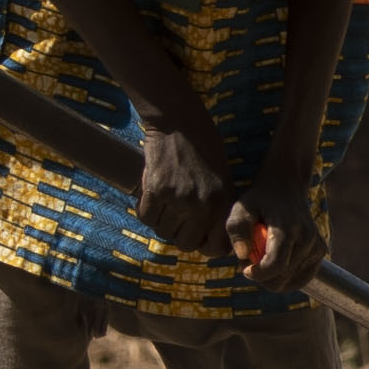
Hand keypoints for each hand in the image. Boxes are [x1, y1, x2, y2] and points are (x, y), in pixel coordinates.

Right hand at [132, 111, 238, 235]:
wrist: (179, 120)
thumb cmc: (203, 146)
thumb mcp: (222, 178)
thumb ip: (218, 208)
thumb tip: (209, 241)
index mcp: (223, 203)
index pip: (215, 248)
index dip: (203, 245)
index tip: (196, 236)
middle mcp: (204, 205)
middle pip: (185, 244)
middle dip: (178, 233)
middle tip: (175, 215)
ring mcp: (180, 198)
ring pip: (163, 231)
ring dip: (161, 220)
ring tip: (164, 200)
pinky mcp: (157, 190)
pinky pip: (146, 217)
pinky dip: (145, 209)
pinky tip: (151, 194)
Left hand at [232, 136, 331, 270]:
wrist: (285, 188)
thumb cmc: (258, 200)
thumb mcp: (241, 209)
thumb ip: (237, 230)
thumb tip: (243, 255)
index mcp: (288, 229)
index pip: (276, 265)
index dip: (257, 274)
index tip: (245, 270)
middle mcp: (307, 238)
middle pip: (282, 278)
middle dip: (262, 276)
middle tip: (250, 261)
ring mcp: (316, 246)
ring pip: (290, 282)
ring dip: (273, 276)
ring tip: (262, 258)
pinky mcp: (320, 251)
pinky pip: (301, 279)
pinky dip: (286, 277)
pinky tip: (275, 264)